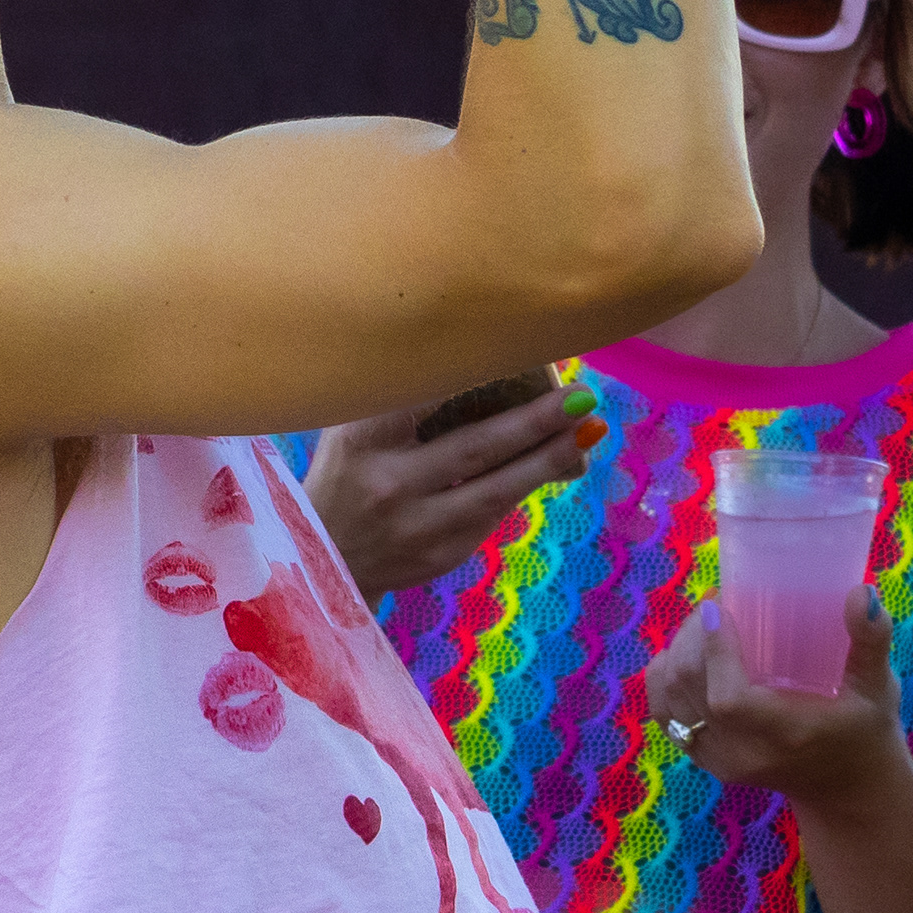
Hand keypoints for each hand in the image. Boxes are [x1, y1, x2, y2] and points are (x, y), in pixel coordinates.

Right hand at [304, 388, 603, 594]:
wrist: (323, 563)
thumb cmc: (343, 478)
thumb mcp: (349, 434)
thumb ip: (396, 404)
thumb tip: (471, 361)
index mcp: (361, 444)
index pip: (426, 401)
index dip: (474, 377)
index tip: (516, 350)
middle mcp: (389, 486)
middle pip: (475, 448)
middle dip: (534, 421)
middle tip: (580, 395)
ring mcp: (418, 527)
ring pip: (497, 489)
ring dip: (549, 458)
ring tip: (588, 427)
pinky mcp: (442, 554)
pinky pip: (494, 512)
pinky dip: (526, 483)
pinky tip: (560, 460)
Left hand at [648, 589, 912, 820]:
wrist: (845, 787)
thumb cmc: (864, 729)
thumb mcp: (877, 687)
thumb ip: (870, 640)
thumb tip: (860, 592)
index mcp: (786, 736)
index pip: (729, 699)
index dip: (715, 650)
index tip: (720, 606)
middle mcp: (742, 753)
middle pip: (689, 688)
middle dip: (692, 636)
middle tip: (716, 605)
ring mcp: (717, 759)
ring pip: (670, 696)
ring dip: (677, 650)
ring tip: (705, 625)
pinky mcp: (702, 758)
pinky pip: (663, 712)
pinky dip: (665, 676)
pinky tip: (686, 653)